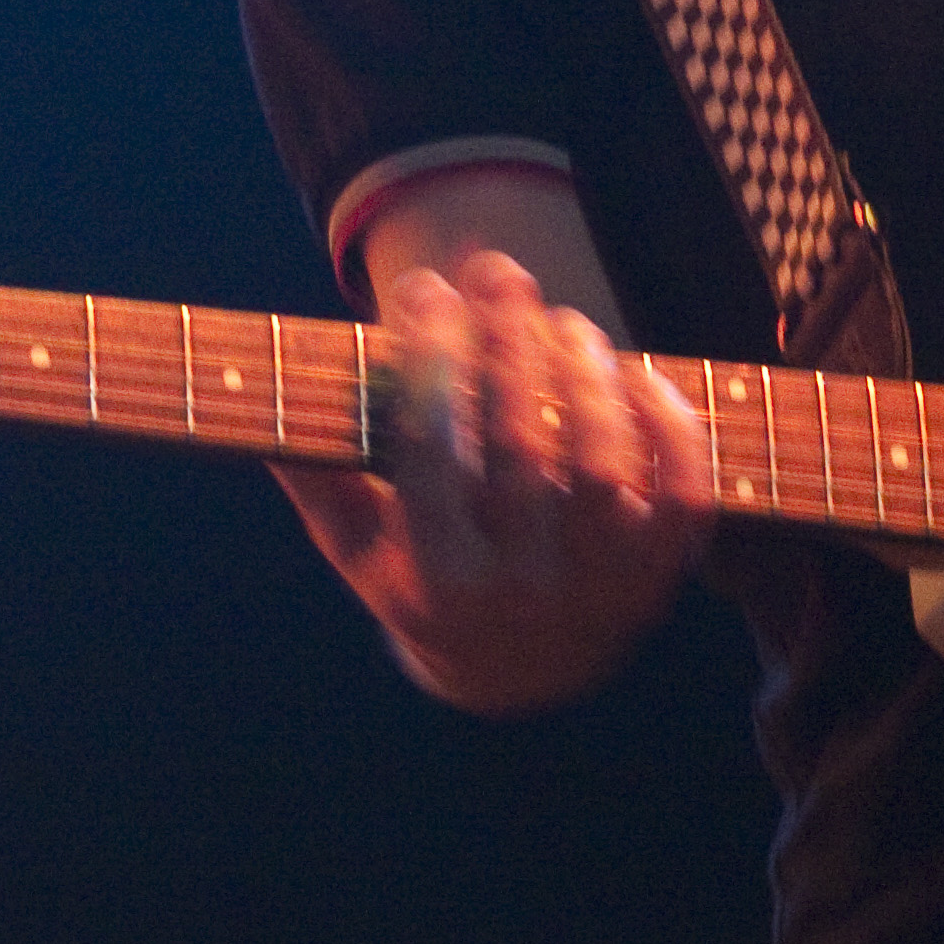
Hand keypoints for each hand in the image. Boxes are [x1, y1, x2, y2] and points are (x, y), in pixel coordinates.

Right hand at [273, 247, 712, 713]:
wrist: (518, 670)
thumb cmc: (424, 579)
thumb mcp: (357, 544)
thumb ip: (317, 472)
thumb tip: (260, 390)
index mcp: (439, 583)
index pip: (431, 453)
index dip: (427, 359)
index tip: (420, 291)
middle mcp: (524, 592)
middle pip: (522, 446)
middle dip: (508, 342)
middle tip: (497, 272)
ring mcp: (603, 585)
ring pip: (605, 461)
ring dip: (584, 372)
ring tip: (560, 319)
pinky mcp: (663, 572)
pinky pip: (684, 489)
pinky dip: (668, 424)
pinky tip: (635, 373)